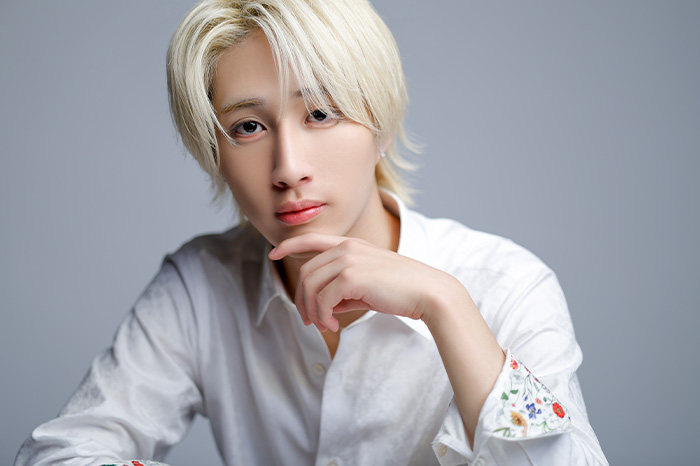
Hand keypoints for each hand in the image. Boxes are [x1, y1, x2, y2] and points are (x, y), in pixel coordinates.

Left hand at [268, 233, 463, 331]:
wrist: (428, 292)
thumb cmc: (402, 291)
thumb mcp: (369, 285)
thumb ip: (345, 289)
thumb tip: (327, 306)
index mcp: (352, 245)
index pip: (312, 238)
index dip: (289, 244)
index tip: (274, 253)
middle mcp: (347, 248)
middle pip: (306, 272)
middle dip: (302, 299)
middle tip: (310, 321)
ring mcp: (349, 260)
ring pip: (311, 286)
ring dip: (312, 311)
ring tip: (325, 326)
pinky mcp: (351, 277)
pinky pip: (323, 299)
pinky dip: (323, 315)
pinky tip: (334, 325)